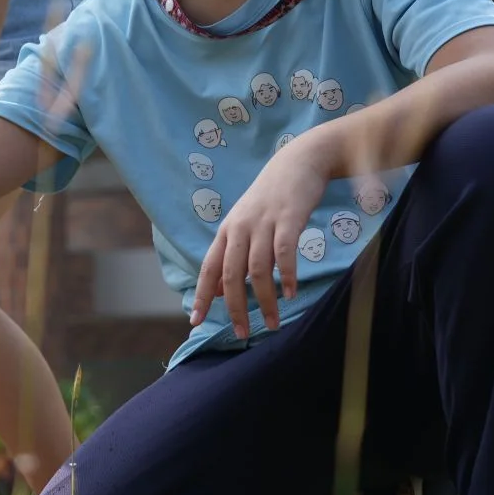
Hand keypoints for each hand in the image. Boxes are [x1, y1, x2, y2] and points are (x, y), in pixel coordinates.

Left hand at [190, 143, 330, 338]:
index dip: (201, 295)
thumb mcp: (245, 225)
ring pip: (258, 269)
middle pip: (231, 274)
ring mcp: (263, 223)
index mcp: (226, 232)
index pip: (208, 268)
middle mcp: (240, 228)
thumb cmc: (271, 200)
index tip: (195, 321)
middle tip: (241, 332)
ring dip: (265, 300)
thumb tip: (219, 289)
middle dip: (234, 307)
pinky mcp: (288, 218)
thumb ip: (231, 256)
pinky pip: (284, 252)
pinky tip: (290, 294)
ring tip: (272, 323)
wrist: (298, 162)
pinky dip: (287, 275)